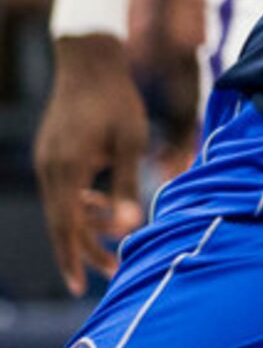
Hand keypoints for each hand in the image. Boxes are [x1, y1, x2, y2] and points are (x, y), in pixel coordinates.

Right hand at [34, 35, 147, 294]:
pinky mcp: (52, 154)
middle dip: (85, 249)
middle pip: (63, 223)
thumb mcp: (130, 141)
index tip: (82, 286)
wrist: (89, 62)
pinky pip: (62, 190)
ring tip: (117, 235)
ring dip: (87, 224)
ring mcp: (47, 161)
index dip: (75, 257)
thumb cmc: (117, 100)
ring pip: (62, 207)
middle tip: (111, 271)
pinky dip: (81, 202)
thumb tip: (129, 225)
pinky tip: (100, 204)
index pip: (66, 226)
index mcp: (67, 169)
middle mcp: (50, 169)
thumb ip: (126, 184)